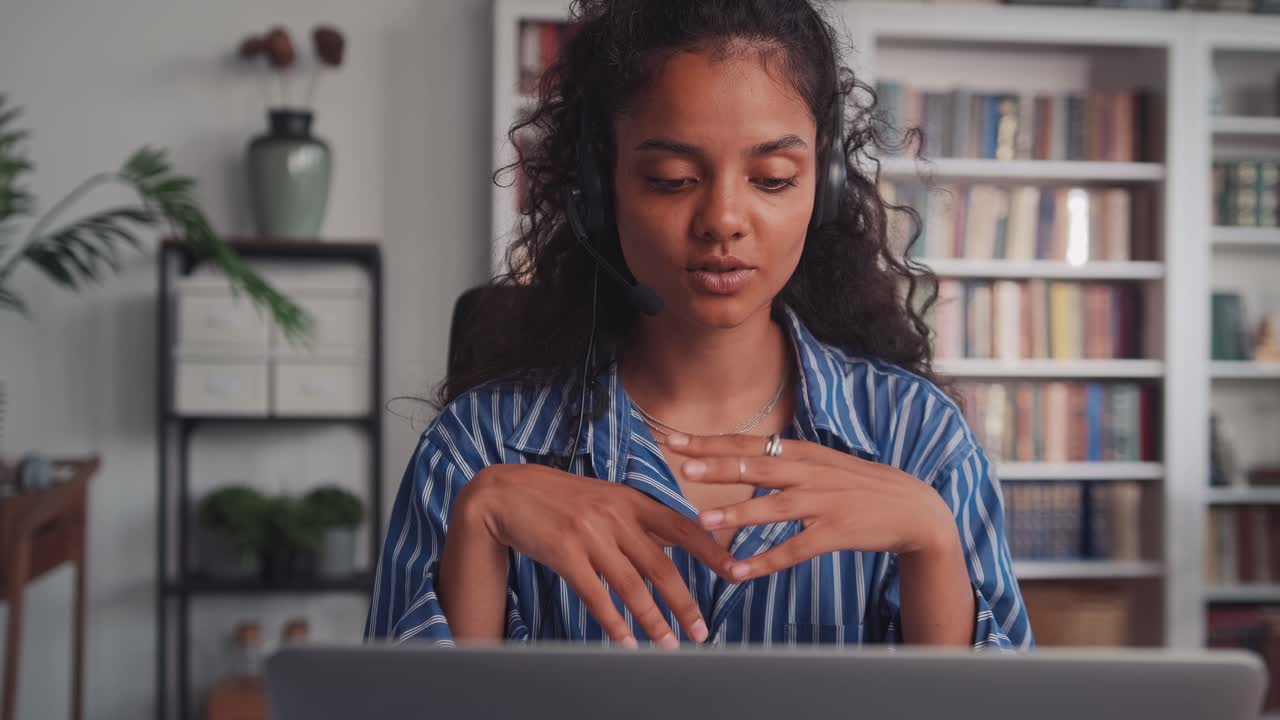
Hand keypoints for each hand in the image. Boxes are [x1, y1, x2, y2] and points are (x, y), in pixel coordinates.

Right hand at [456, 463, 735, 646]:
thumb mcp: (605, 498)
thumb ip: (636, 520)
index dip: (711, 551)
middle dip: (684, 603)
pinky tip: (626, 641)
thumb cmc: (560, 499)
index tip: (735, 572)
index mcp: (631, 499)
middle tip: (701, 631)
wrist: (507, 492)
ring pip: (632, 586)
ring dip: (653, 620)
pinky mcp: (565, 553)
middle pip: (661, 565)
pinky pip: (596, 595)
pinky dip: (614, 622)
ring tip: (669, 644)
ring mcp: (590, 534)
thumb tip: (672, 545)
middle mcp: (615, 515)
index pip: (681, 526)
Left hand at [663, 433, 958, 583]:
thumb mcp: (820, 462)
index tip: (673, 438)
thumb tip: (740, 456)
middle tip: (680, 466)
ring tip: (702, 521)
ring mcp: (823, 503)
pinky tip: (739, 570)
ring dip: (737, 515)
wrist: (913, 508)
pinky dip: (766, 561)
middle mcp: (809, 473)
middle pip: (756, 467)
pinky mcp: (836, 533)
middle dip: (717, 466)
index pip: (747, 444)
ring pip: (773, 508)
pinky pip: (795, 549)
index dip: (709, 442)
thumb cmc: (858, 485)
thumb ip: (782, 460)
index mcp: (801, 453)